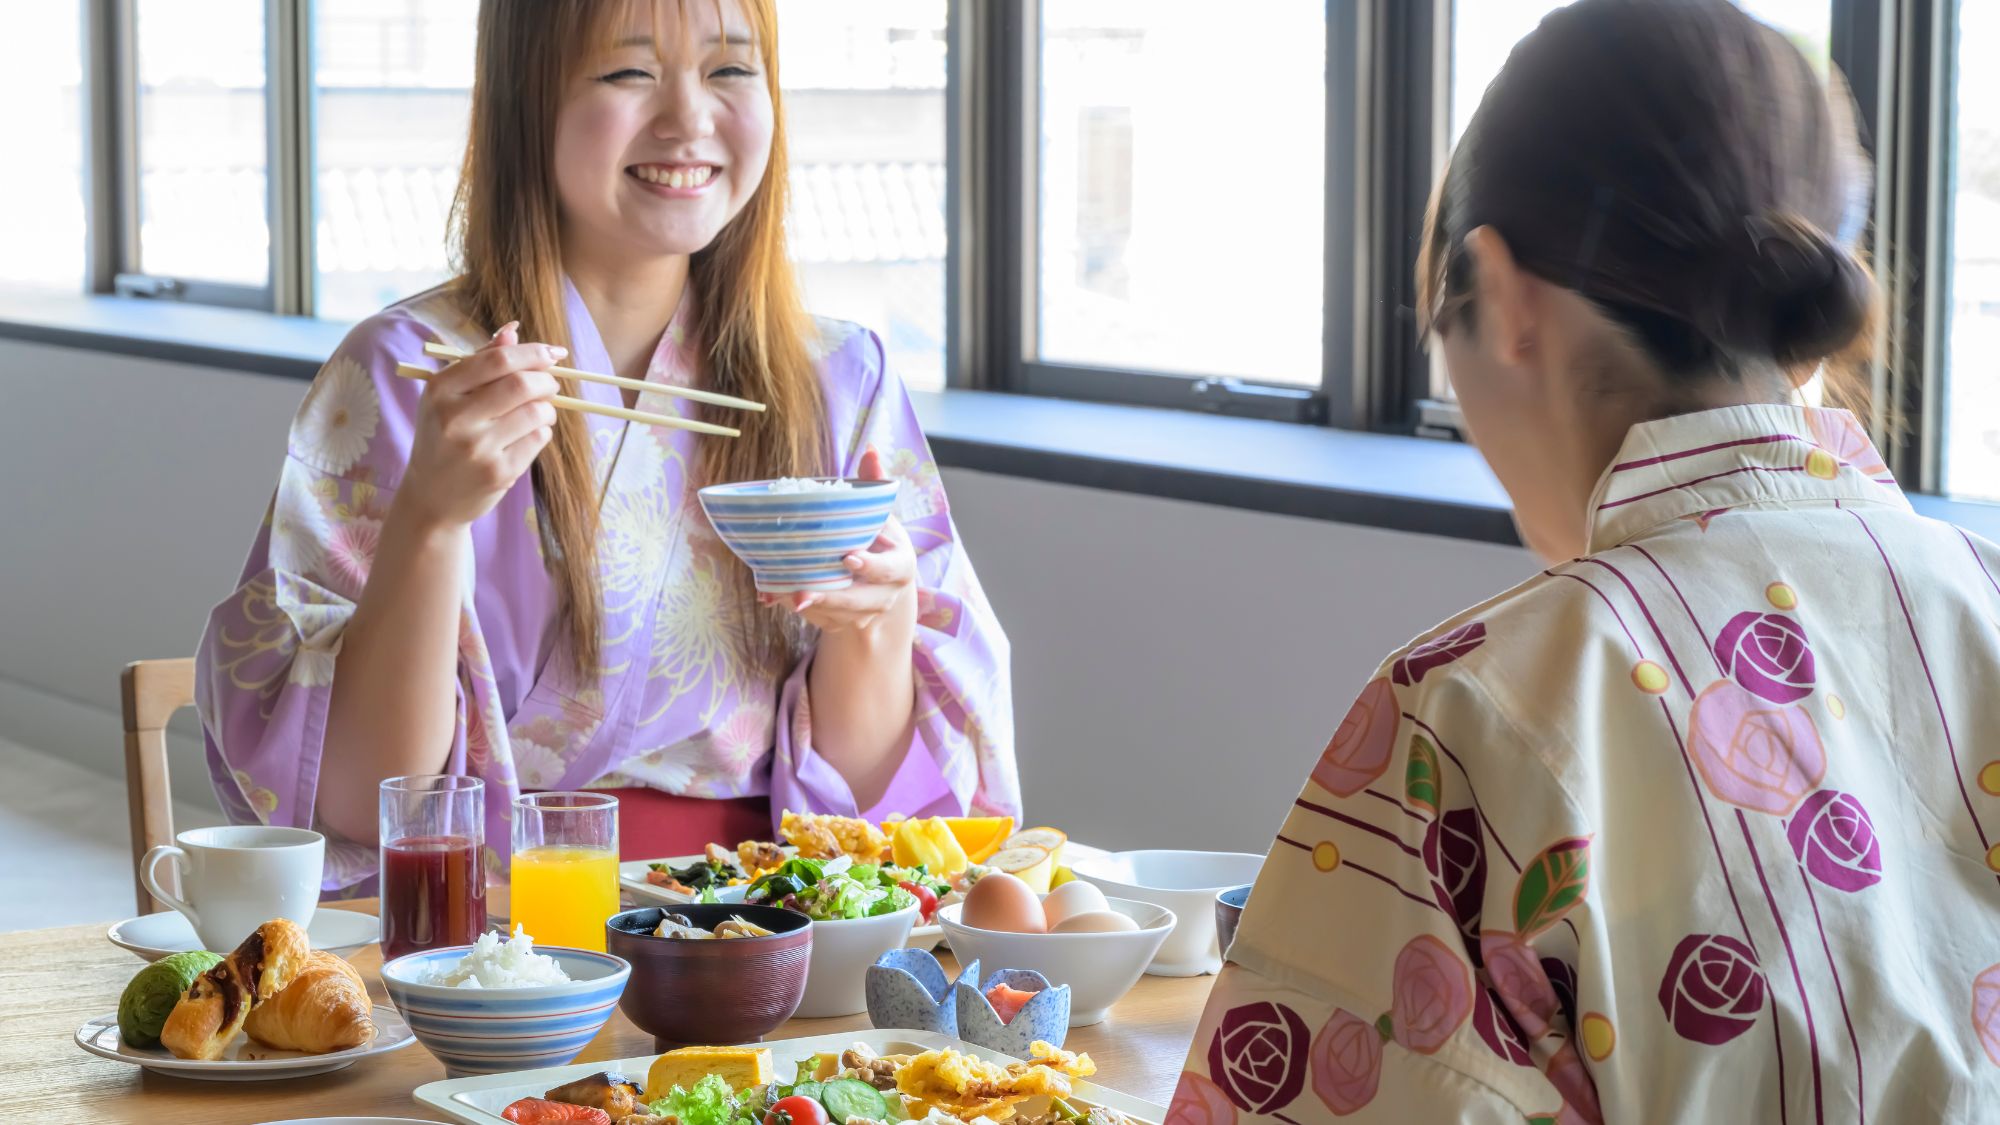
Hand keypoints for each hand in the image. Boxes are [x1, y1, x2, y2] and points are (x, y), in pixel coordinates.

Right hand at [398, 322, 563, 530]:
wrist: (430, 497)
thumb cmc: (444, 437)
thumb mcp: (449, 396)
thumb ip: (480, 361)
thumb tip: (513, 331)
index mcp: (440, 390)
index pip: (498, 360)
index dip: (534, 353)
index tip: (554, 353)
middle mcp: (455, 417)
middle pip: (522, 384)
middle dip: (547, 381)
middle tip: (549, 385)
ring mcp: (477, 448)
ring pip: (537, 413)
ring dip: (547, 409)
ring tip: (537, 413)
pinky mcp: (498, 472)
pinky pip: (538, 440)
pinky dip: (542, 433)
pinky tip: (526, 437)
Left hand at [763, 449, 917, 636]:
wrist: (882, 585)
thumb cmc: (879, 541)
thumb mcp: (883, 516)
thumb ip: (876, 486)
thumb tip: (871, 449)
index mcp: (899, 567)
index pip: (889, 569)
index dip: (871, 566)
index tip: (848, 557)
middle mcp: (884, 596)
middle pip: (858, 601)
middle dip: (829, 597)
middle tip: (801, 593)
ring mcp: (863, 615)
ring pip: (834, 615)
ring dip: (806, 604)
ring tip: (780, 593)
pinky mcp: (841, 624)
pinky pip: (817, 620)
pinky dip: (794, 608)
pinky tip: (773, 595)